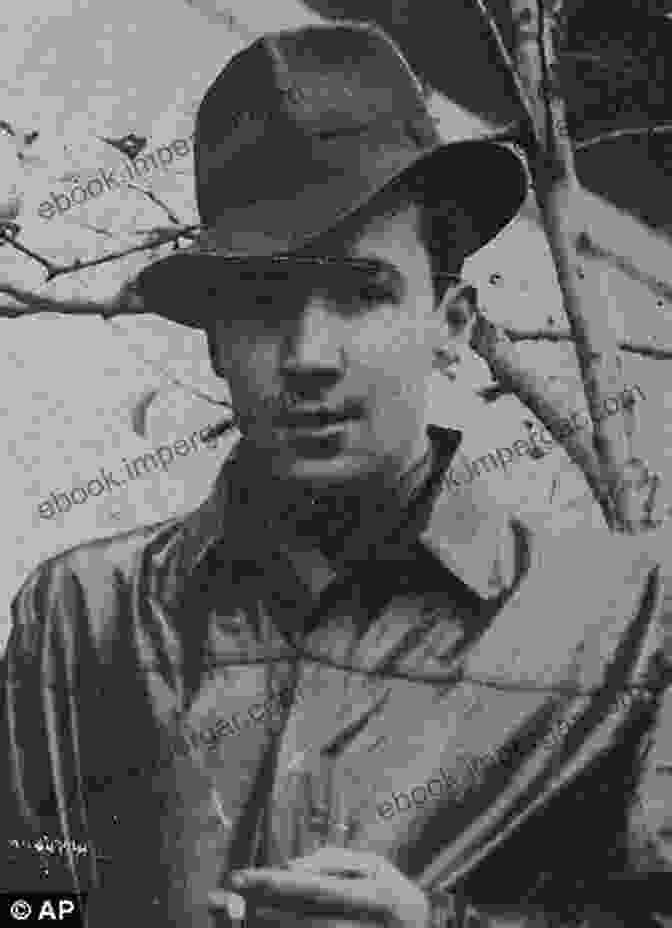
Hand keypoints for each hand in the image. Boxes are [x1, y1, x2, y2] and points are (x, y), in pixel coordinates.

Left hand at [210, 847, 430, 927]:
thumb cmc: (397, 896)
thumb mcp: (375, 867)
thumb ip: (334, 862)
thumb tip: (292, 866)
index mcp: (377, 897)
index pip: (315, 889)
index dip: (276, 882)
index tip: (243, 877)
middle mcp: (369, 927)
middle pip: (306, 920)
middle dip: (267, 905)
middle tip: (231, 895)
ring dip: (274, 925)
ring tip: (247, 913)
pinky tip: (270, 925)